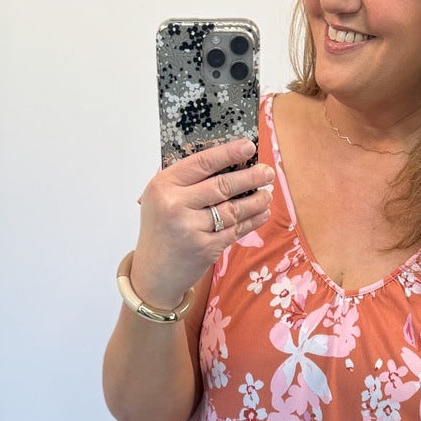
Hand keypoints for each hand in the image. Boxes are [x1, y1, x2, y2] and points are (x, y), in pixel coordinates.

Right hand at [130, 137, 275, 309]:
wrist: (153, 273)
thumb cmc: (160, 229)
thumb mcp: (159, 199)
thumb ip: (184, 180)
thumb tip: (224, 159)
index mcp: (163, 186)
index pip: (201, 163)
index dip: (228, 153)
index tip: (249, 147)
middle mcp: (175, 205)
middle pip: (222, 186)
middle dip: (250, 177)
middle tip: (267, 172)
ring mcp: (191, 228)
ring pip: (233, 209)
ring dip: (255, 201)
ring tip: (267, 194)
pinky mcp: (205, 248)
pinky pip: (235, 230)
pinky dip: (252, 221)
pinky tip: (261, 213)